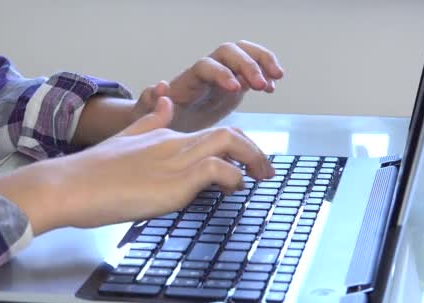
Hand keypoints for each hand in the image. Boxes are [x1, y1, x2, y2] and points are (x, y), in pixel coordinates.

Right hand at [0, 97, 273, 233]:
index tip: (243, 162)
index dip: (233, 147)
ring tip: (261, 177)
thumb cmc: (89, 173)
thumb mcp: (122, 141)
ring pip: (227, 143)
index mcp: (161, 135)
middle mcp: (172, 142)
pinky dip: (233, 178)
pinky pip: (217, 170)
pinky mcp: (174, 182)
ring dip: (252, 160)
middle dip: (252, 150)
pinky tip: (235, 188)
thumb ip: (147, 122)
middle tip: (265, 170)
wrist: (68, 185)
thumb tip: (166, 101)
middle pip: (226, 133)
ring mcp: (173, 159)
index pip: (209, 133)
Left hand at [132, 40, 283, 131]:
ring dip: (261, 61)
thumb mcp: (147, 118)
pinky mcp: (234, 85)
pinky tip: (272, 87)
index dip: (221, 73)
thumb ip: (149, 103)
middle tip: (261, 85)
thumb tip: (158, 86)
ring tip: (276, 78)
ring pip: (243, 54)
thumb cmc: (158, 124)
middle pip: (228, 52)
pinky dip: (265, 73)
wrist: (168, 128)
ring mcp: (222, 76)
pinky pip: (252, 70)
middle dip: (247, 65)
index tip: (235, 89)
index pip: (205, 66)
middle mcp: (206, 73)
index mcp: (187, 81)